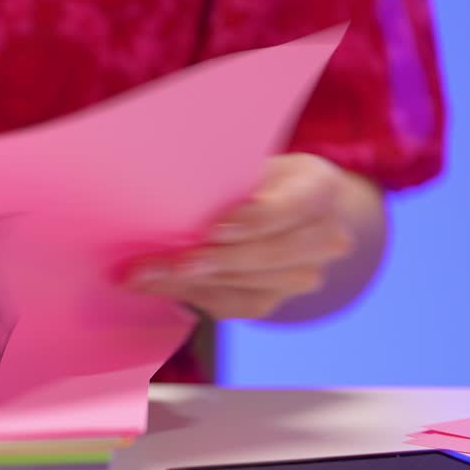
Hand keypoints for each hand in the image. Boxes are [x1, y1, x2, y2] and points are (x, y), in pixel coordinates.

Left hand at [125, 153, 363, 319]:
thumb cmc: (259, 179)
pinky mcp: (275, 301)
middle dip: (214, 260)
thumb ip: (226, 181)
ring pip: (249, 286)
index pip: (293, 207)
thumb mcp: (253, 164)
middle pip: (270, 255)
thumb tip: (168, 197)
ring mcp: (304, 275)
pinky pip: (234, 304)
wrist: (291, 213)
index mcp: (320, 190)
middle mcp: (324, 238)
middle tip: (165, 262)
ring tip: (145, 275)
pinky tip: (158, 284)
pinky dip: (192, 294)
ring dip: (192, 282)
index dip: (254, 221)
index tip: (214, 229)